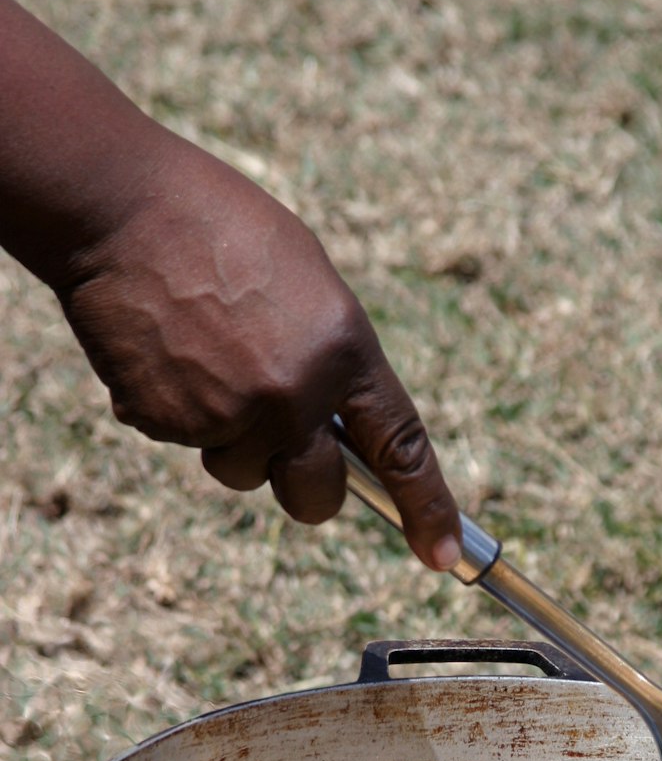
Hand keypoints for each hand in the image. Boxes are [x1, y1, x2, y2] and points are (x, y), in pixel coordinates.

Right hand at [56, 131, 461, 568]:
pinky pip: (182, 441)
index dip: (427, 508)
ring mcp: (227, 414)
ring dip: (228, 437)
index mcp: (342, 352)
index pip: (401, 448)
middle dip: (303, 484)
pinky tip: (164, 350)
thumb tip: (334, 428)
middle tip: (281, 441)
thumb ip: (331, 361)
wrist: (121, 203)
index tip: (442, 557)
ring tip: (204, 357)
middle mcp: (292, 396)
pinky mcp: (166, 421)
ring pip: (240, 471)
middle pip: (316, 497)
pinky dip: (174, 408)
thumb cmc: (221, 227)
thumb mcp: (308, 283)